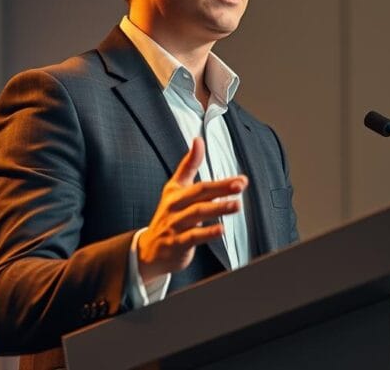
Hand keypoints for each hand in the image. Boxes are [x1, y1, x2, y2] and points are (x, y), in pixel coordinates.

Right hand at [137, 137, 246, 279]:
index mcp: (177, 193)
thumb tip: (198, 140)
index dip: (221, 180)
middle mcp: (175, 207)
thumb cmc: (168, 216)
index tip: (240, 178)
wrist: (149, 250)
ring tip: (236, 205)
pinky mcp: (176, 243)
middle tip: (240, 186)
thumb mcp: (175, 189)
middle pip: (200, 194)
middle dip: (221, 188)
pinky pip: (192, 237)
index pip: (201, 183)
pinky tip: (221, 230)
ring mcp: (175, 225)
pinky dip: (207, 233)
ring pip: (197, 213)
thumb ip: (189, 165)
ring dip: (218, 208)